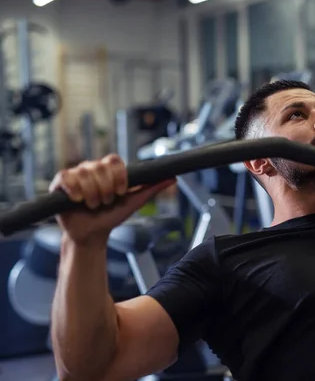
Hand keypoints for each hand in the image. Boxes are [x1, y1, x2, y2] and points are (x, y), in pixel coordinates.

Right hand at [50, 154, 175, 245]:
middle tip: (106, 202)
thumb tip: (174, 177)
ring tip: (93, 205)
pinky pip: (66, 177)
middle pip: (99, 167)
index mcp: (109, 170)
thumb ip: (152, 188)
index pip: (114, 159)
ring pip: (84, 173)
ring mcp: (75, 174)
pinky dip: (74, 191)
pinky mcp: (60, 183)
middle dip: (106, 190)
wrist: (93, 234)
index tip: (121, 192)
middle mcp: (92, 168)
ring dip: (92, 194)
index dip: (119, 176)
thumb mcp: (134, 202)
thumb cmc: (113, 216)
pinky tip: (78, 200)